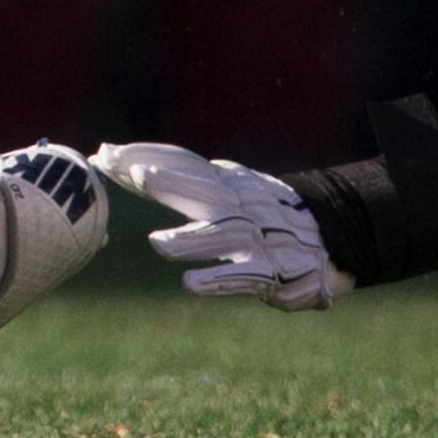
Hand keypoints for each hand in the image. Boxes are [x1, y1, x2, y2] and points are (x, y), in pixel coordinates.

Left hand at [94, 141, 349, 310]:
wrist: (334, 236)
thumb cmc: (268, 216)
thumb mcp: (230, 187)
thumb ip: (189, 180)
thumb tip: (136, 162)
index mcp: (227, 183)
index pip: (182, 163)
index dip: (145, 156)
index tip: (103, 154)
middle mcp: (240, 204)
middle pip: (198, 189)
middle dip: (165, 180)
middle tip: (132, 172)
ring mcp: (256, 238)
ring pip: (221, 236)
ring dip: (190, 240)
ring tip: (158, 244)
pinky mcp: (271, 271)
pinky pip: (242, 276)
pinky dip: (218, 279)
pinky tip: (190, 284)